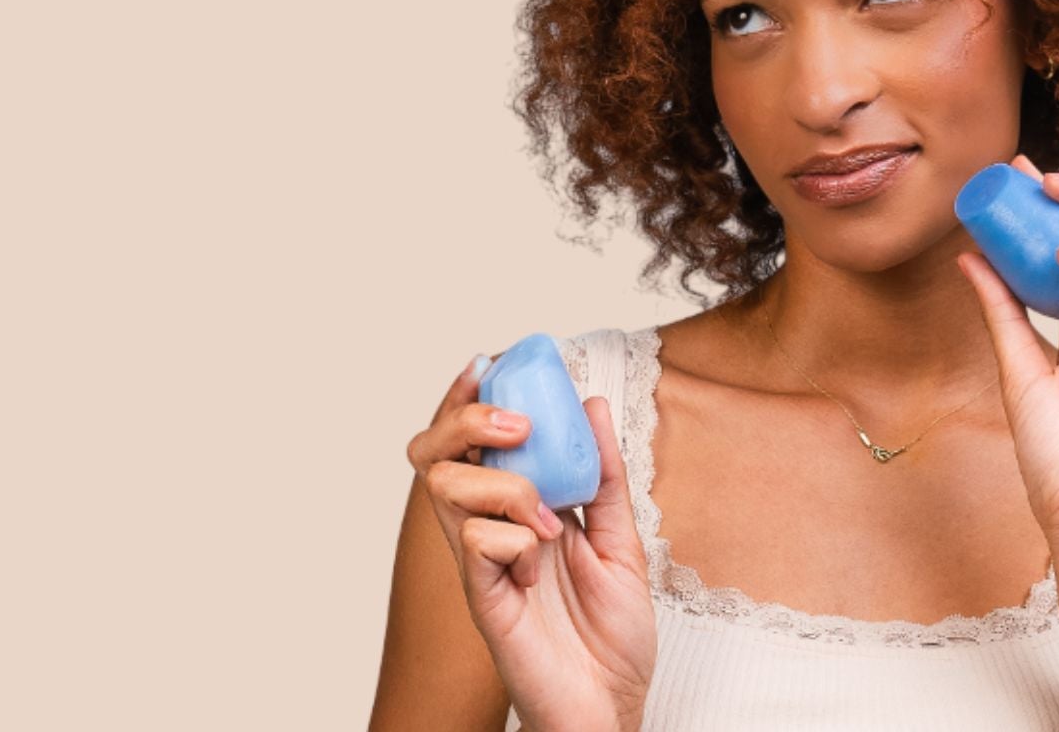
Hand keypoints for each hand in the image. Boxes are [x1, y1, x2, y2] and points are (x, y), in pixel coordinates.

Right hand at [406, 355, 654, 730]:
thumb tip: (592, 404)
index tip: (489, 361)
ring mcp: (480, 564)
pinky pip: (475, 544)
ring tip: (548, 515)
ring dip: (503, 483)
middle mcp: (487, 530)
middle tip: (518, 424)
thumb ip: (605, 477)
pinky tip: (540, 559)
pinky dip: (511, 536)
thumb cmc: (610, 635)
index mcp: (514, 511)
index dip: (466, 397)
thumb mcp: (623, 541)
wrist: (611, 706)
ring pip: (446, 488)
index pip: (471, 441)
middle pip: (434, 454)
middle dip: (465, 419)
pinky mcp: (483, 600)